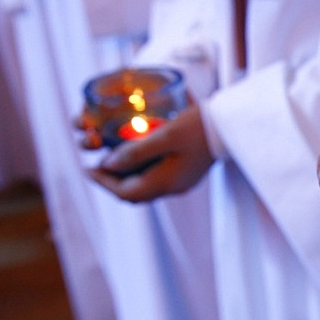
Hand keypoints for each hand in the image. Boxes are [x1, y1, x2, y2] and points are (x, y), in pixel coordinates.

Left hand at [88, 105, 213, 201]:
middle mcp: (173, 186)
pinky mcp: (187, 172)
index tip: (87, 168)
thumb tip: (109, 163)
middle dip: (112, 182)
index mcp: (167, 181)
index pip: (125, 192)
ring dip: (125, 176)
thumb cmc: (200, 126)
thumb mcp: (165, 134)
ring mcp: (181, 181)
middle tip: (96, 167)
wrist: (231, 126)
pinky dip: (140, 170)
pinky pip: (157, 178)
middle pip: (134, 193)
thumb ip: (136, 151)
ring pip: (145, 186)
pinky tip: (136, 156)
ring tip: (112, 160)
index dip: (103, 182)